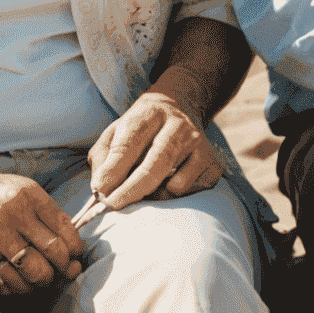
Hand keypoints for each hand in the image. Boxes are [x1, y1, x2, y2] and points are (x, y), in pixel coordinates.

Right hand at [0, 158, 84, 296]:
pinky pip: (7, 280)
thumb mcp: (17, 190)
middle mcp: (15, 211)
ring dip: (42, 283)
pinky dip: (17, 288)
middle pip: (54, 252)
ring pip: (33, 271)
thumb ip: (42, 212)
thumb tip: (69, 242)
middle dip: (64, 270)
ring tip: (41, 282)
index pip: (66, 227)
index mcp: (30, 193)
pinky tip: (18, 284)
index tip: (77, 258)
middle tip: (64, 275)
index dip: (76, 249)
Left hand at [87, 81, 223, 209]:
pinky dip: (174, 196)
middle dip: (132, 190)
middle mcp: (179, 125)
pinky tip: (167, 184)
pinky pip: (191, 192)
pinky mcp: (213, 163)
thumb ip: (103, 156)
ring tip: (142, 190)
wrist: (181, 107)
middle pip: (156, 164)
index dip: (114, 170)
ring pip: (175, 184)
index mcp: (150, 113)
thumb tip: (100, 187)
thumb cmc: (141, 128)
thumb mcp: (117, 130)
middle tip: (112, 205)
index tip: (100, 190)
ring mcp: (199, 144)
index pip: (131, 143)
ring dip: (153, 196)